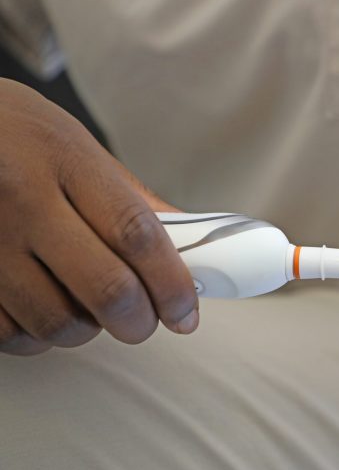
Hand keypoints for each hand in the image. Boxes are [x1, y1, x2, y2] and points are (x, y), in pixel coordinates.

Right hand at [0, 79, 198, 355]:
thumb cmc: (10, 133)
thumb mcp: (74, 145)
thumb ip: (130, 199)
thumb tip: (189, 241)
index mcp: (66, 160)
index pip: (137, 236)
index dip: (172, 284)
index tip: (184, 311)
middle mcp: (23, 199)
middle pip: (107, 289)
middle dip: (139, 321)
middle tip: (144, 321)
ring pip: (57, 322)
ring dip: (87, 330)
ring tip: (88, 310)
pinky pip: (8, 333)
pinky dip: (35, 336)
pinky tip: (41, 309)